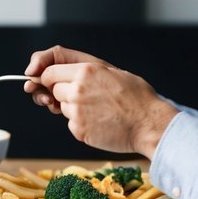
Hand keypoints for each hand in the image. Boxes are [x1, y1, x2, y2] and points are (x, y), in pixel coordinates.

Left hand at [23, 45, 177, 155]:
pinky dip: (80, 123)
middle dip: (62, 92)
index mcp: (84, 71)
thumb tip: (58, 71)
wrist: (149, 124)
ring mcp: (76, 111)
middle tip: (84, 97)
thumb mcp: (111, 70)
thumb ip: (83, 68)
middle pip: (52, 89)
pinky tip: (99, 122)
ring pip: (62, 107)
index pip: (48, 72)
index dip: (48, 77)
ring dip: (72, 108)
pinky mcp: (78, 130)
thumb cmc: (136, 96)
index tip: (51, 82)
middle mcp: (77, 90)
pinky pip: (71, 123)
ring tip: (98, 109)